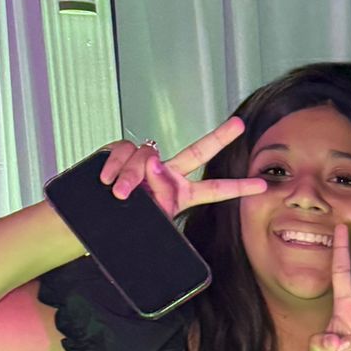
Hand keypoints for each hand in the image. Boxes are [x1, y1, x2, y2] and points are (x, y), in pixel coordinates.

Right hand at [99, 117, 266, 216]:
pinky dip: (114, 166)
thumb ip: (157, 196)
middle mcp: (167, 173)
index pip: (213, 191)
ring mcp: (145, 161)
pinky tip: (107, 180)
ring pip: (147, 155)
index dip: (237, 188)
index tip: (262, 185)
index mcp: (179, 194)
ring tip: (120, 194)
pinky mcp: (120, 151)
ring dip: (131, 176)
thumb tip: (152, 163)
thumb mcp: (147, 221)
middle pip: (198, 151)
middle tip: (239, 125)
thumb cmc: (120, 224)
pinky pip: (122, 150)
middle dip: (219, 137)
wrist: (88, 221)